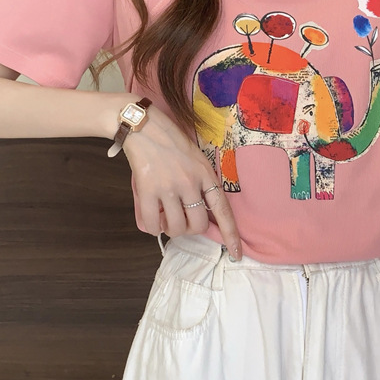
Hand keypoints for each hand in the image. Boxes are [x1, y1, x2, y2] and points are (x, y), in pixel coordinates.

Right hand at [123, 105, 241, 258]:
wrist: (143, 126)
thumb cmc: (171, 141)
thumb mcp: (196, 159)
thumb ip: (202, 183)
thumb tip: (201, 212)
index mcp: (206, 175)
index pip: (222, 211)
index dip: (231, 235)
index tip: (237, 254)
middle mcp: (190, 183)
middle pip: (197, 225)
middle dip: (188, 229)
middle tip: (179, 220)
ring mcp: (169, 187)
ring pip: (175, 227)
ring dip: (169, 229)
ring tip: (164, 217)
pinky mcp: (147, 190)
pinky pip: (151, 223)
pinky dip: (152, 228)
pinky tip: (151, 220)